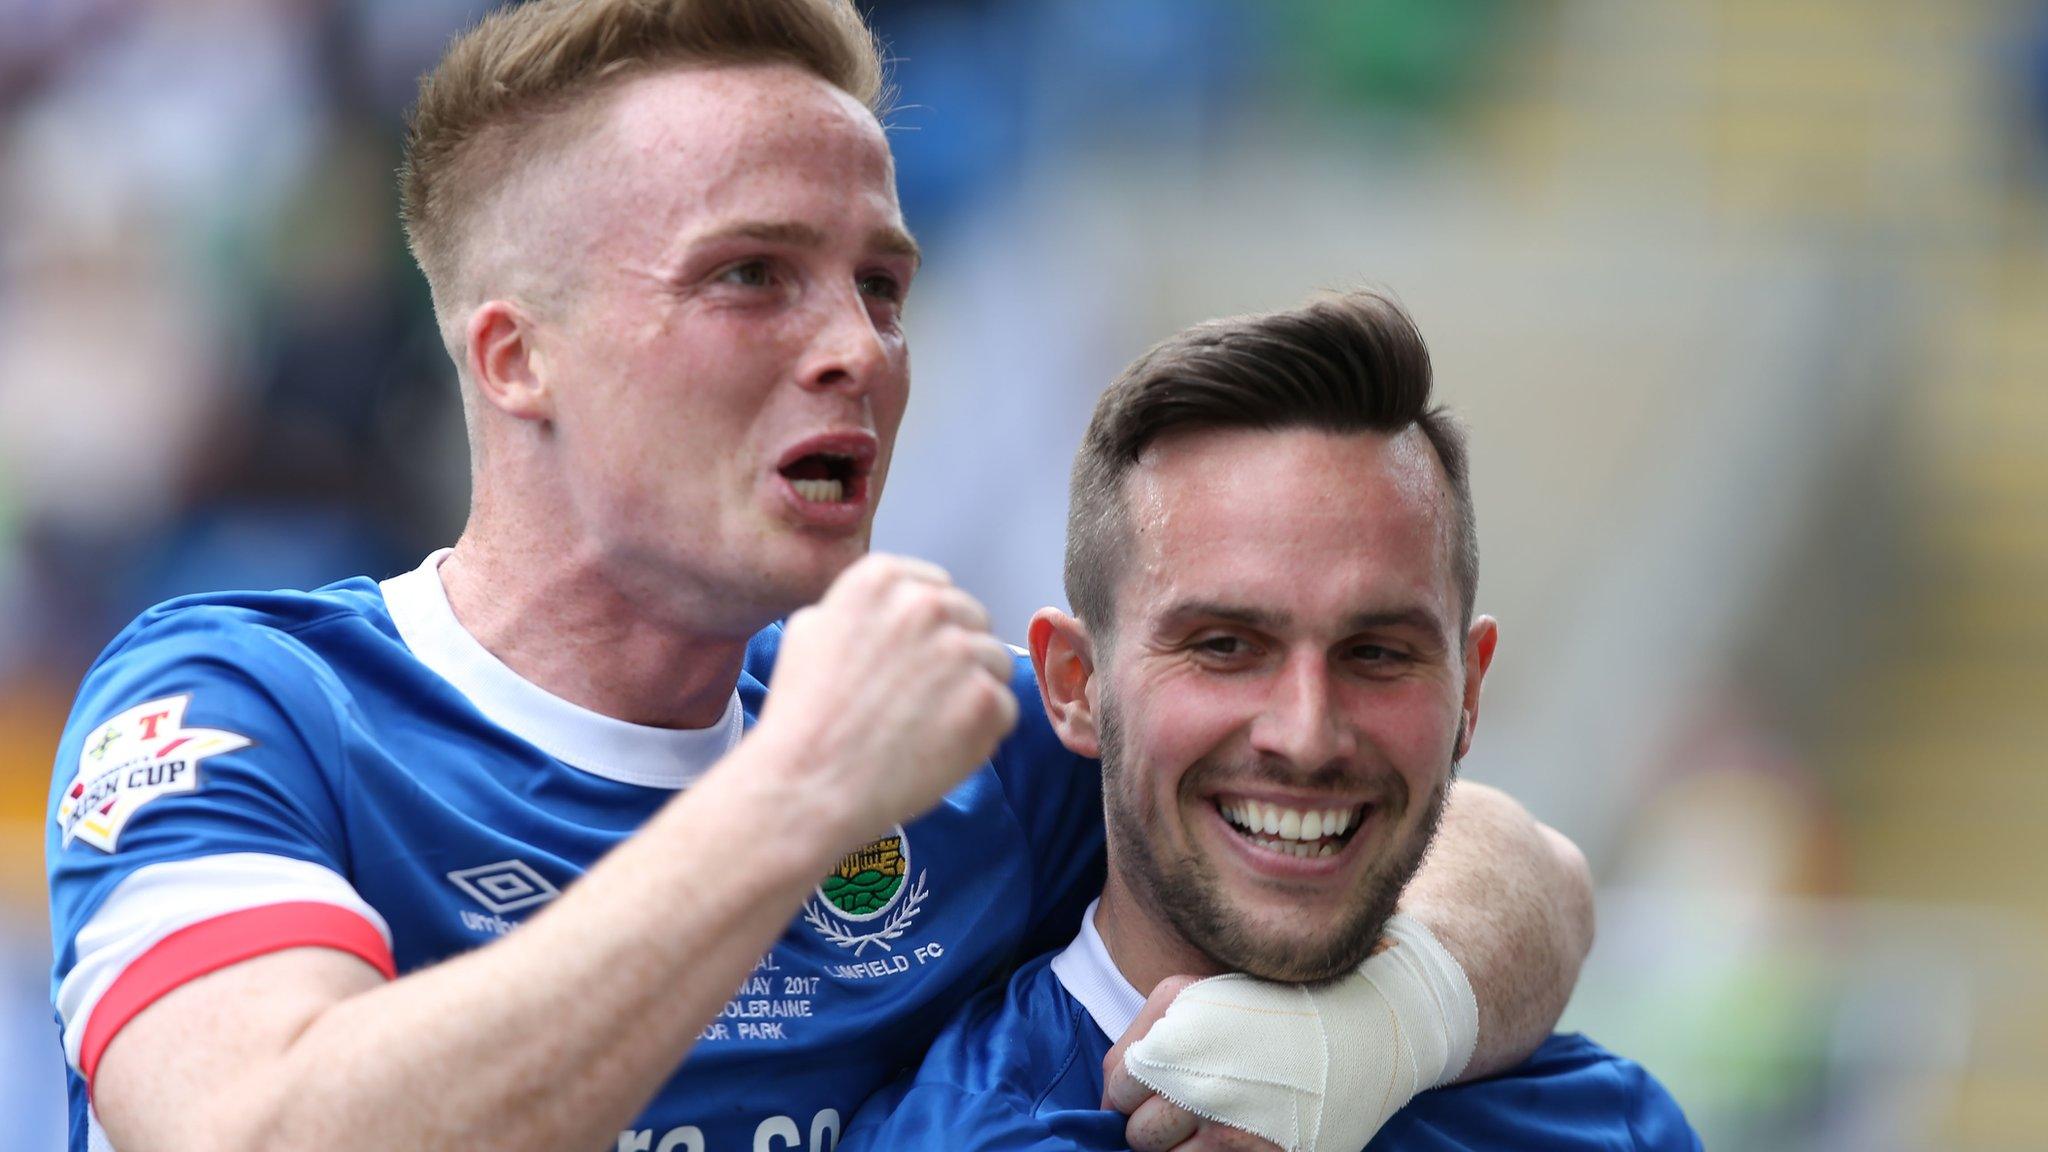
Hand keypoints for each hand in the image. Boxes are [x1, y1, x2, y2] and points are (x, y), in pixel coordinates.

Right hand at [755, 554, 1017, 834]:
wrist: (811, 782)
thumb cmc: (805, 717)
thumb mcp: (810, 630)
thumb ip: (859, 607)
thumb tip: (889, 609)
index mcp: (882, 578)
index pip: (938, 588)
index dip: (930, 629)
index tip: (913, 657)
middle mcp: (926, 604)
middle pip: (972, 622)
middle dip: (956, 657)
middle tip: (921, 698)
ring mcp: (961, 651)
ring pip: (995, 663)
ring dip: (973, 691)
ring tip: (928, 725)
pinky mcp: (986, 699)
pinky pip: (1005, 708)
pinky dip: (983, 732)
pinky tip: (941, 746)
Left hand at [1104, 976, 1285, 1151]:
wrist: (1348, 1029)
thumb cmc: (1258, 1009)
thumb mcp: (1187, 995)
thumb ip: (1135, 1039)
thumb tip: (1108, 1097)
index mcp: (1175, 1044)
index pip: (1116, 1091)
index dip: (1132, 1089)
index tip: (1157, 1080)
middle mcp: (1200, 1091)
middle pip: (1139, 1136)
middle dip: (1153, 1121)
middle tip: (1186, 1099)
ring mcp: (1232, 1134)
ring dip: (1183, 1146)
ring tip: (1213, 1115)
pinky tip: (1233, 1132)